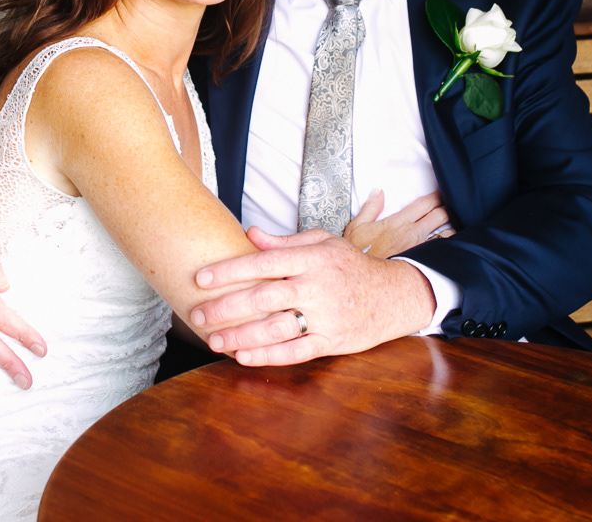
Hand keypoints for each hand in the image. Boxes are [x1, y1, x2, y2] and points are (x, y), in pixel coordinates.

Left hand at [189, 227, 435, 365]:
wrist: (393, 296)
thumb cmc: (351, 266)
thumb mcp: (323, 243)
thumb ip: (284, 242)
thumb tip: (250, 234)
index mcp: (312, 259)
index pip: (263, 263)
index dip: (230, 270)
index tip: (201, 278)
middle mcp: (317, 288)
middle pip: (263, 299)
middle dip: (226, 308)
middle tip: (198, 315)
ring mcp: (325, 317)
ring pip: (276, 330)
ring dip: (241, 337)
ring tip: (214, 341)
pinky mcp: (332, 342)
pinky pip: (295, 352)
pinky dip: (268, 356)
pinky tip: (243, 357)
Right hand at [344, 189, 454, 258]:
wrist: (362, 280)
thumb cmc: (360, 254)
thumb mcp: (357, 226)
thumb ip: (370, 207)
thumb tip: (378, 191)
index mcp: (398, 222)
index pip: (424, 204)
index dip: (436, 197)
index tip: (442, 193)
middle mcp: (412, 234)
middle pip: (440, 215)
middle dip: (448, 207)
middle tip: (453, 205)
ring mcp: (420, 250)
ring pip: (446, 233)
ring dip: (453, 226)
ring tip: (458, 224)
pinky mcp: (424, 264)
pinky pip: (443, 251)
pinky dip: (451, 245)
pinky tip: (455, 244)